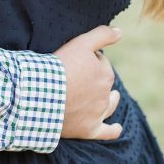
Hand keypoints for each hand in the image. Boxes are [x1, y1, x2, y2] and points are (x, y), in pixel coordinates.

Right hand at [55, 26, 122, 141]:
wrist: (42, 95)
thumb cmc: (60, 67)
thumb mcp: (80, 43)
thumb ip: (102, 35)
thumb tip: (120, 32)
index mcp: (105, 73)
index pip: (100, 63)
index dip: (89, 60)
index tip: (75, 60)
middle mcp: (105, 94)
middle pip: (103, 83)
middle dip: (96, 78)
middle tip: (77, 76)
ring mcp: (98, 113)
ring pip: (109, 105)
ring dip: (110, 100)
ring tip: (111, 96)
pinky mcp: (89, 130)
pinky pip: (107, 132)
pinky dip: (113, 129)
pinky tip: (117, 127)